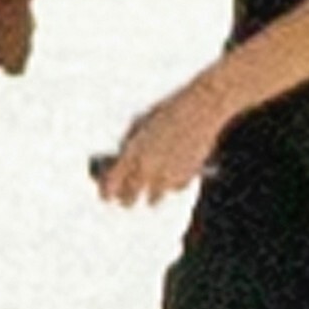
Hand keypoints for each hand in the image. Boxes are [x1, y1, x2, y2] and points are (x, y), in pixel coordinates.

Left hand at [94, 77, 230, 206]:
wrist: (201, 108)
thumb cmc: (170, 111)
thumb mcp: (141, 125)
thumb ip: (129, 147)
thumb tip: (121, 166)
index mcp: (132, 153)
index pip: (111, 184)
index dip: (107, 192)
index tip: (107, 196)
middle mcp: (147, 168)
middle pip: (129, 200)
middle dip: (127, 199)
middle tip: (127, 198)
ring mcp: (167, 176)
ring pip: (153, 199)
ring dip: (152, 193)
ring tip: (155, 181)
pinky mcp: (185, 178)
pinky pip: (174, 189)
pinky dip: (173, 183)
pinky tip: (175, 169)